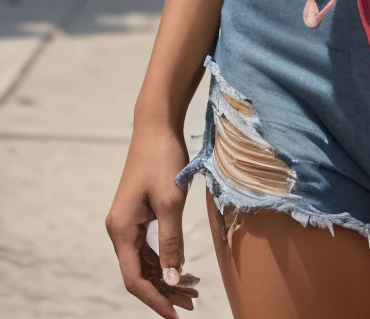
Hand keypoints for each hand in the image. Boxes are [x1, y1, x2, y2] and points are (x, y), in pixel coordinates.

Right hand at [106, 124, 200, 315]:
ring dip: (166, 276)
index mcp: (121, 230)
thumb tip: (172, 277)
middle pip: (139, 273)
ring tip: (193, 290)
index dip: (156, 299)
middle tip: (193, 303)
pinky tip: (183, 267)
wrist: (157, 126)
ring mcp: (127, 222)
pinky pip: (148, 247)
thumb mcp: (171, 202)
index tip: (177, 314)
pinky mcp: (138, 214)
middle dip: (164, 291)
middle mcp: (119, 230)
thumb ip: (171, 242)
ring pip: (145, 262)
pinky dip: (165, 259)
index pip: (135, 279)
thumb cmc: (163, 159)